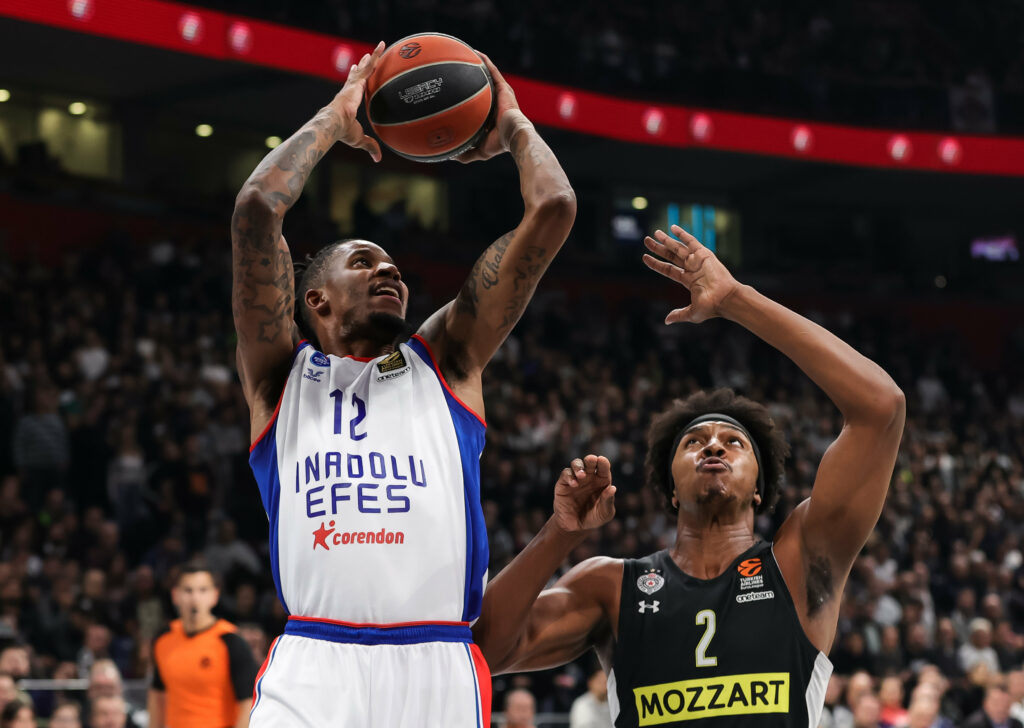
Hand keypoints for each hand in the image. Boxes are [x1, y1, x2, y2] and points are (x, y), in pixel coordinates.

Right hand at [332, 41, 385, 161]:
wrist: (335, 123)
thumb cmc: (343, 132)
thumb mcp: (359, 139)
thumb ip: (370, 146)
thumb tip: (378, 159)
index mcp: (347, 102)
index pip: (351, 90)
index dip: (354, 83)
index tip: (355, 75)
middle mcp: (349, 90)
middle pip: (357, 76)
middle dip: (360, 67)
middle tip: (364, 59)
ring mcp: (353, 84)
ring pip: (366, 67)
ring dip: (373, 58)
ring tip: (380, 47)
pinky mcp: (358, 81)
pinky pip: (370, 65)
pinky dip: (377, 55)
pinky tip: (383, 46)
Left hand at [455, 53, 526, 162]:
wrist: (513, 135)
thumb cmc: (499, 144)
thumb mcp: (478, 151)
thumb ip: (465, 153)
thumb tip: (448, 155)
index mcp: (490, 116)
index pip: (478, 104)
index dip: (468, 98)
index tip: (454, 92)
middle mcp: (495, 102)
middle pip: (481, 87)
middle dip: (470, 78)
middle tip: (456, 72)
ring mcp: (500, 94)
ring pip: (487, 76)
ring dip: (478, 65)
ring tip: (465, 54)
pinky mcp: (504, 88)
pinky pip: (493, 71)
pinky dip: (485, 62)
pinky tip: (475, 53)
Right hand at [552, 455, 615, 533]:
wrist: (575, 527)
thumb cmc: (593, 518)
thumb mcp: (604, 513)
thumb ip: (608, 501)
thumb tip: (612, 488)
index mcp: (602, 480)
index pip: (603, 467)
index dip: (603, 462)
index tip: (602, 460)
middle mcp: (589, 477)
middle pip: (589, 461)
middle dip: (590, 459)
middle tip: (591, 460)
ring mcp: (576, 479)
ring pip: (576, 464)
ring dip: (578, 466)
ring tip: (581, 475)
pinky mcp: (563, 484)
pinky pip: (566, 474)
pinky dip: (569, 476)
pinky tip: (574, 484)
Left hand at [642, 225, 740, 323]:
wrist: (725, 299)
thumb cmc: (711, 307)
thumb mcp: (691, 313)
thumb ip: (678, 314)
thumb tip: (667, 321)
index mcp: (688, 280)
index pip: (668, 269)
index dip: (656, 264)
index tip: (644, 257)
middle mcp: (692, 269)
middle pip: (671, 255)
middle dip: (658, 248)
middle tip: (646, 240)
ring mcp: (698, 261)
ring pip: (678, 248)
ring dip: (666, 240)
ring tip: (655, 233)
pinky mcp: (704, 254)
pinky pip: (691, 242)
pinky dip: (682, 234)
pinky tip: (673, 228)